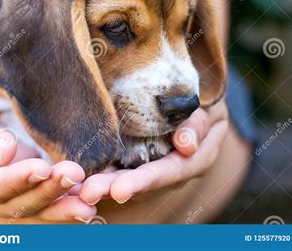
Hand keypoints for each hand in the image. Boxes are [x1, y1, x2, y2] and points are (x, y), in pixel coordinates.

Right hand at [0, 97, 95, 222]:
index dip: (14, 181)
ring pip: (35, 207)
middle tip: (74, 175)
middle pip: (16, 203)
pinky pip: (45, 197)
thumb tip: (5, 152)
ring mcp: (5, 195)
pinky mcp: (24, 187)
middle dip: (47, 191)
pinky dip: (67, 200)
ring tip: (89, 202)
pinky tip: (89, 199)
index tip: (40, 168)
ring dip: (62, 204)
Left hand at [79, 100, 228, 203]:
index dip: (145, 181)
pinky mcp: (138, 155)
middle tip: (88, 191)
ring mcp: (154, 163)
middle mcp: (172, 167)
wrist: (201, 99)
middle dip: (114, 186)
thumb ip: (199, 124)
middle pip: (143, 181)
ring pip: (127, 175)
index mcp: (195, 159)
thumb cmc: (207, 103)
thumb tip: (185, 146)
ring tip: (79, 187)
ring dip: (103, 181)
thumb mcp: (212, 110)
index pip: (169, 172)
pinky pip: (119, 164)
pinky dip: (101, 169)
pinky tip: (79, 173)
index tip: (119, 190)